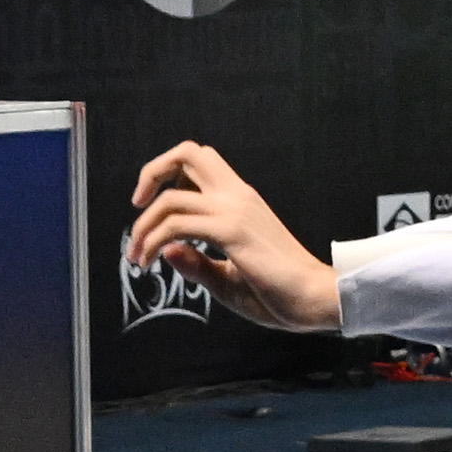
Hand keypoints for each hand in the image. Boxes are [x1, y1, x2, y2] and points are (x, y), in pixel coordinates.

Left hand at [126, 142, 340, 331]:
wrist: (316, 299)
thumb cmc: (279, 294)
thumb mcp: (228, 278)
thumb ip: (197, 263)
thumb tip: (166, 250)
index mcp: (241, 201)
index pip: (201, 162)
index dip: (170, 175)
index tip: (152, 207)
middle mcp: (238, 196)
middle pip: (188, 152)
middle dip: (152, 172)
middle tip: (137, 206)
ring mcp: (235, 211)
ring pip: (171, 196)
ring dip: (143, 225)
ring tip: (136, 255)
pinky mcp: (231, 233)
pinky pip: (177, 225)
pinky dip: (154, 240)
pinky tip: (151, 261)